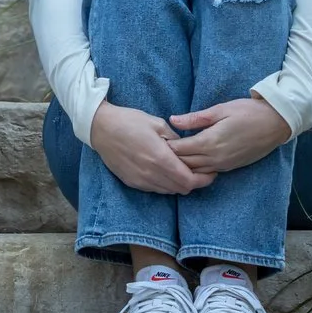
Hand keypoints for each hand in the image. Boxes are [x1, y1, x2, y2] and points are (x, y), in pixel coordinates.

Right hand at [90, 103, 214, 195]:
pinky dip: (165, 184)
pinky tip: (165, 171)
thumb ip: (176, 140)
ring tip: (182, 170)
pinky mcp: (132, 182)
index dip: (204, 179)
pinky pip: (155, 189)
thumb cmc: (129, 121)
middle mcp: (151, 174)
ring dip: (179, 184)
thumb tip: (188, 149)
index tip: (211, 172)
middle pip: (182, 189)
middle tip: (200, 171)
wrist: (101, 128)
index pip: (190, 180)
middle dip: (195, 182)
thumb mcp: (158, 123)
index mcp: (161, 158)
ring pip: (169, 191)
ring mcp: (141, 180)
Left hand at [168, 96, 293, 175]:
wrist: (276, 124)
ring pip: (195, 171)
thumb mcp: (220, 109)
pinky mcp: (230, 167)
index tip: (154, 141)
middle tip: (157, 152)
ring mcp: (223, 165)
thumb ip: (195, 118)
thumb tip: (172, 120)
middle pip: (184, 164)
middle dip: (170, 159)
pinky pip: (208, 172)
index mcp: (210, 142)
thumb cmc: (248, 112)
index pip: (179, 150)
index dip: (165, 146)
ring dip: (182, 166)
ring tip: (169, 159)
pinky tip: (189, 163)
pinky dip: (196, 169)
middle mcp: (215, 158)